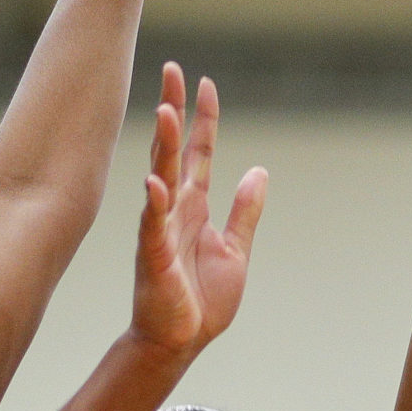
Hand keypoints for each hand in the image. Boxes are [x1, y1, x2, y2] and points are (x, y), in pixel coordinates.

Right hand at [130, 62, 266, 357]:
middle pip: (174, 150)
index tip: (205, 83)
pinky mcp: (154, 256)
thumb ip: (245, 211)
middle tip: (173, 70)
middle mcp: (174, 209)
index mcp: (195, 206)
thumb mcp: (236, 249)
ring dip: (163, 145)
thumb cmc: (202, 300)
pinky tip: (155, 180)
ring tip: (166, 110)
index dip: (203, 118)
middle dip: (174, 110)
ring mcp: (161, 229)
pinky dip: (154, 203)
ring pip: (161, 177)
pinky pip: (152, 224)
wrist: (181, 341)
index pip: (199, 152)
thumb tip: (259, 171)